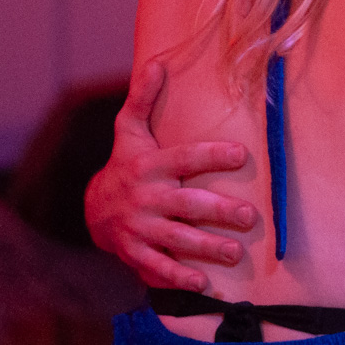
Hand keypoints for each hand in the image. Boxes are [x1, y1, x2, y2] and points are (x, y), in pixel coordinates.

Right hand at [85, 60, 255, 290]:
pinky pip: (158, 267)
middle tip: (250, 217)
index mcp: (149, 165)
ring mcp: (140, 228)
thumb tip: (156, 62)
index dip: (211, 155)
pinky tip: (203, 283)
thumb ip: (143, 98)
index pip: (185, 157)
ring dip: (208, 248)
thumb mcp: (129, 130)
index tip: (241, 153)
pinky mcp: (136, 252)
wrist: (94, 209)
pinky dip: (178, 277)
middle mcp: (146, 197)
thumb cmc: (125, 162)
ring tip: (236, 253)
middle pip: (186, 205)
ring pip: (177, 239)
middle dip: (219, 212)